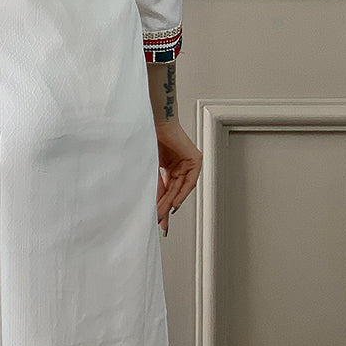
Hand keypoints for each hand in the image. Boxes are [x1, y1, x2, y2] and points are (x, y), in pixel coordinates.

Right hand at [155, 119, 201, 234]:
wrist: (155, 123)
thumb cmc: (151, 138)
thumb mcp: (152, 169)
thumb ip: (155, 186)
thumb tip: (153, 204)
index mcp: (171, 167)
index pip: (168, 190)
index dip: (162, 206)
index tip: (158, 220)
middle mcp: (181, 166)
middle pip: (174, 192)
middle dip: (166, 208)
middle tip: (161, 222)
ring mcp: (189, 163)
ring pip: (181, 188)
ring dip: (171, 202)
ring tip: (163, 214)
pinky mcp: (195, 159)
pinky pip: (189, 181)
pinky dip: (182, 193)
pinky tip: (174, 203)